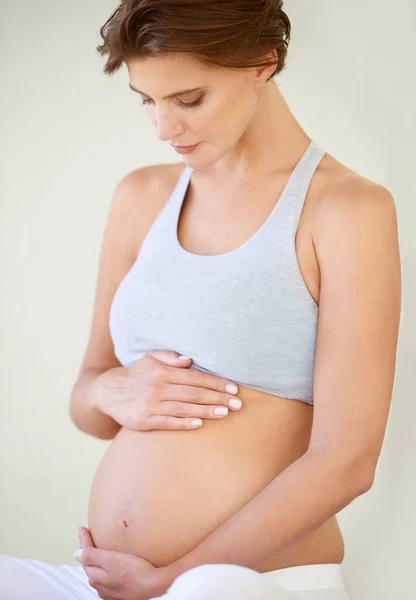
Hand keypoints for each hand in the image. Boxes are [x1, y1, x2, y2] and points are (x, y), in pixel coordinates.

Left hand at [75, 526, 164, 599]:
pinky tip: (113, 566)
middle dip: (88, 550)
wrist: (154, 587)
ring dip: (97, 561)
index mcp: (95, 577)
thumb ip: (92, 556)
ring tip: (99, 549)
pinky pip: (109, 579)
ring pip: (99, 573)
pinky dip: (107, 570)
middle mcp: (100, 586)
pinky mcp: (121, 592)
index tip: (82, 529)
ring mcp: (110, 591)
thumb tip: (76, 553)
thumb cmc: (134, 572)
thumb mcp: (111, 559)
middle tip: (88, 536)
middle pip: (91, 565)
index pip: (85, 555)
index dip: (84, 540)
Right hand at [92, 350, 242, 431]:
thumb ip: (169, 357)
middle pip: (194, 393)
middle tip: (237, 404)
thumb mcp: (150, 358)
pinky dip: (184, 423)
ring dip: (206, 411)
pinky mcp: (144, 421)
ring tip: (225, 413)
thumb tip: (188, 360)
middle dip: (218, 398)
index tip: (234, 388)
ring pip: (184, 408)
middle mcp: (158, 387)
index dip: (216, 383)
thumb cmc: (136, 374)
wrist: (108, 392)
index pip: (195, 378)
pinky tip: (200, 423)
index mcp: (163, 372)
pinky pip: (168, 422)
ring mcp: (151, 405)